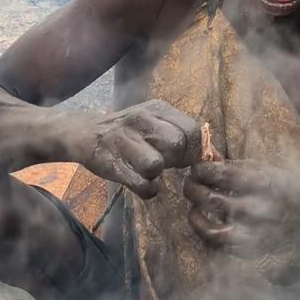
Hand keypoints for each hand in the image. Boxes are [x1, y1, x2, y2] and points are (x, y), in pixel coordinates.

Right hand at [63, 100, 202, 198]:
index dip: (194, 151)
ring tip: (146, 171)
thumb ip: (181, 133)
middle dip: (175, 161)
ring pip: (156, 165)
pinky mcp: (111, 163)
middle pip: (176, 145)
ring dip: (156, 175)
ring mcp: (123, 140)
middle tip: (164, 164)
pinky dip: (146, 190)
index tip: (184, 159)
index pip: (192, 130)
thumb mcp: (154, 122)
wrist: (84, 133)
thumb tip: (214, 155)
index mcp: (157, 109)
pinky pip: (141, 184)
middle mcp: (141, 119)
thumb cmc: (128, 132)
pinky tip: (140, 184)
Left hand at [183, 159, 299, 258]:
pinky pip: (217, 243)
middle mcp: (254, 207)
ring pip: (208, 225)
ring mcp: (250, 232)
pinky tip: (202, 222)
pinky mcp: (249, 249)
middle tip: (189, 184)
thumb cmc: (287, 189)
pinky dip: (204, 231)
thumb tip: (209, 159)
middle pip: (207, 198)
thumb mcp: (268, 170)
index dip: (200, 170)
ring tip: (193, 207)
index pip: (217, 173)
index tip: (197, 168)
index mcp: (260, 182)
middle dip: (192, 189)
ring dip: (194, 214)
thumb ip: (238, 167)